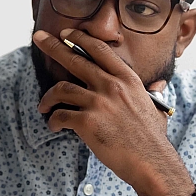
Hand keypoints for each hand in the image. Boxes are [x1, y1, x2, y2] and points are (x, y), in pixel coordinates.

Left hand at [32, 28, 181, 193]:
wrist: (152, 162)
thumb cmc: (153, 139)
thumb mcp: (154, 106)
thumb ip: (148, 93)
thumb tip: (157, 86)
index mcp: (127, 79)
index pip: (99, 49)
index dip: (80, 39)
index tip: (66, 33)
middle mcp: (111, 86)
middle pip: (74, 60)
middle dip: (53, 46)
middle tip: (39, 38)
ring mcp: (98, 103)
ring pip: (61, 89)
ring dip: (47, 97)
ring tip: (43, 106)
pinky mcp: (87, 123)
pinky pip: (60, 116)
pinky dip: (52, 121)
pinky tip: (53, 126)